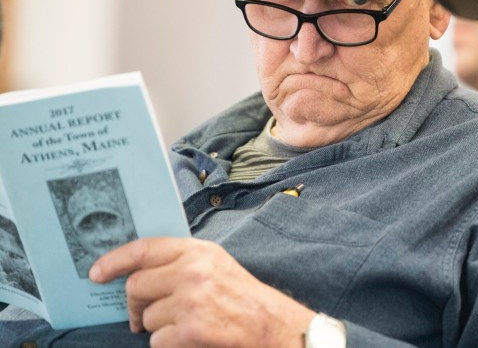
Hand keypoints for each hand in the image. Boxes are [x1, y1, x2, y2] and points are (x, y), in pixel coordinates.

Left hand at [89, 237, 315, 347]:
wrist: (271, 325)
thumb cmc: (241, 296)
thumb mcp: (215, 264)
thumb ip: (181, 261)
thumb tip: (136, 270)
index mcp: (199, 251)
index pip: (145, 248)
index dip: (114, 260)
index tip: (96, 273)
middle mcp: (194, 271)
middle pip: (136, 286)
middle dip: (135, 305)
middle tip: (142, 315)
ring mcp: (193, 301)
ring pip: (146, 318)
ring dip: (158, 327)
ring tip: (184, 325)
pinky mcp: (193, 331)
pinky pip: (157, 341)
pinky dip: (169, 345)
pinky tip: (190, 339)